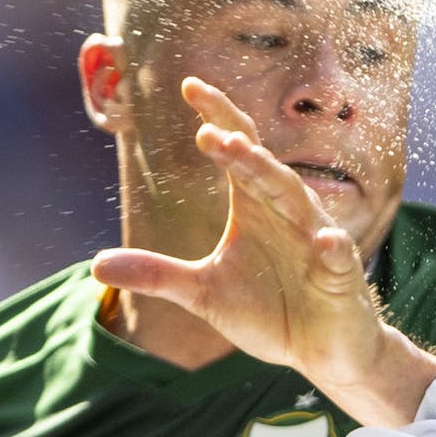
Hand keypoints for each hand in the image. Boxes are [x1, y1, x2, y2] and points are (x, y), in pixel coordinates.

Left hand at [92, 77, 435, 424]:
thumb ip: (157, 274)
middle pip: (263, 168)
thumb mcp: (203, 292)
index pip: (237, 149)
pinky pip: (338, 256)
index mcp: (255, 206)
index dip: (217, 117)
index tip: (189, 86)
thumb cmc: (269, 310)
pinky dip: (333, 247)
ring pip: (297, 200)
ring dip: (272, 178)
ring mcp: (317, 240)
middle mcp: (287, 212)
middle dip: (238, 149)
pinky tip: (326, 241)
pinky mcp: (341, 275)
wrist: (322, 350)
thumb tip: (95, 264)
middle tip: (208, 129)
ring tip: (246, 157)